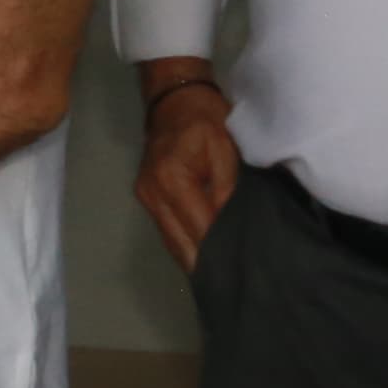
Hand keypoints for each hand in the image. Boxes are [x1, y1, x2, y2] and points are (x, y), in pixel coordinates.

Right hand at [134, 73, 242, 271]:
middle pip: (179, 243)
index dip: (218, 251)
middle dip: (204, 265)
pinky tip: (203, 258)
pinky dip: (185, 244)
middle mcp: (153, 194)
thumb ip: (227, 190)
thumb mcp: (227, 150)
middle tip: (231, 288)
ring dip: (193, 259)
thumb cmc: (206, 119)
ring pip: (172, 241)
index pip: (199, 228)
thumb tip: (230, 227)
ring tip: (220, 280)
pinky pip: (168, 230)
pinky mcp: (148, 198)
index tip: (240, 274)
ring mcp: (147, 197)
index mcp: (172, 180)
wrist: (174, 99)